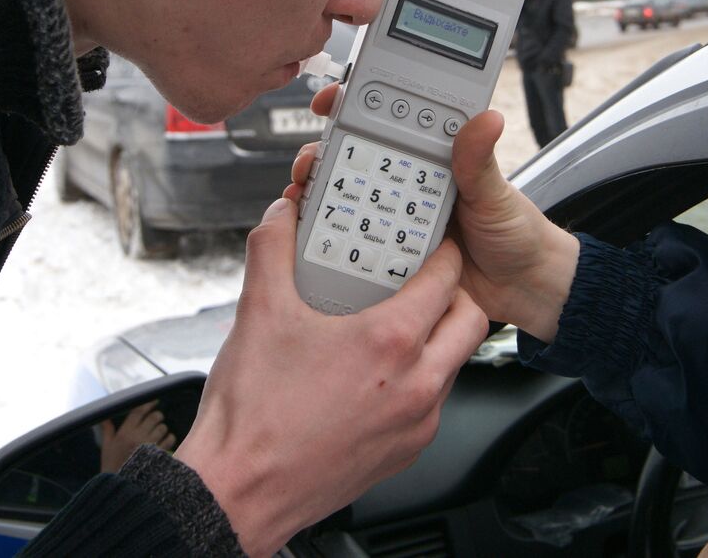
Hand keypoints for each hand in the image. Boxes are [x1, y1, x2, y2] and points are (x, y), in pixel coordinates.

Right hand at [100, 400, 175, 472]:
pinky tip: (165, 441)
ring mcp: (149, 445)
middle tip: (156, 419)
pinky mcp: (158, 454)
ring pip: (163, 427)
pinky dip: (169, 438)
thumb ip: (108, 431)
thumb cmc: (111, 467)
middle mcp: (137, 436)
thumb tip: (104, 418)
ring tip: (158, 432)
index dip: (148, 404)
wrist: (119, 487)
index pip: (138, 411)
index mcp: (124, 432)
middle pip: (154, 416)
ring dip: (162, 427)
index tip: (154, 401)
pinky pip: (170, 439)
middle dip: (157, 416)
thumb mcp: (106, 448)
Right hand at [174, 196, 488, 556]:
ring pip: (454, 365)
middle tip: (425, 283)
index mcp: (389, 343)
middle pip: (469, 321)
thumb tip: (281, 215)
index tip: (431, 243)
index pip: (446, 278)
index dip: (442, 252)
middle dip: (454, 295)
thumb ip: (273, 250)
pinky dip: (419, 381)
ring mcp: (415, 424)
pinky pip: (432, 404)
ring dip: (438, 340)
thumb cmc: (252, 415)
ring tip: (398, 325)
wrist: (239, 492)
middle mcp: (416, 385)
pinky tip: (378, 375)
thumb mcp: (259, 312)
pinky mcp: (404, 453)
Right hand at [288, 85, 577, 342]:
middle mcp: (411, 185)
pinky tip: (316, 239)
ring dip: (322, 197)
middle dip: (325, 155)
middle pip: (355, 161)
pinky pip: (360, 243)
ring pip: (350, 201)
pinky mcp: (393, 256)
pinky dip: (335, 240)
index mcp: (434, 159)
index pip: (389, 123)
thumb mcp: (496, 192)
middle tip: (311, 161)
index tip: (330, 101)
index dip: (355, 108)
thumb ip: (480, 160)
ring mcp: (399, 220)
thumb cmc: (517, 232)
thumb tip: (486, 118)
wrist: (524, 289)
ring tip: (305, 196)